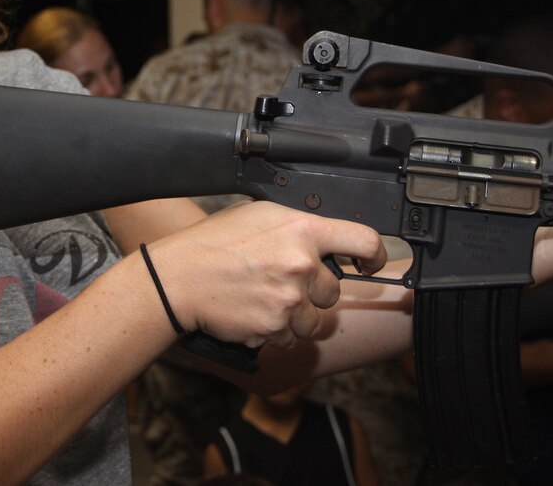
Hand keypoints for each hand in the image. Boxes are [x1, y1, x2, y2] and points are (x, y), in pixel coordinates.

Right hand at [146, 200, 384, 349]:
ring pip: (313, 320)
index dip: (373, 256)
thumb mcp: (258, 214)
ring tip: (262, 298)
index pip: (364, 241)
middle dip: (312, 291)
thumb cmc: (213, 243)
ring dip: (294, 316)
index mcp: (302, 230)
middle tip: (279, 281)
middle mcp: (302, 264)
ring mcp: (290, 299)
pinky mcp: (276, 328)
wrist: (178, 278)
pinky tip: (251, 312)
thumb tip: (325, 237)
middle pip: (333, 290)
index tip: (369, 264)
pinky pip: (289, 338)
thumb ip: (297, 225)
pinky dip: (274, 331)